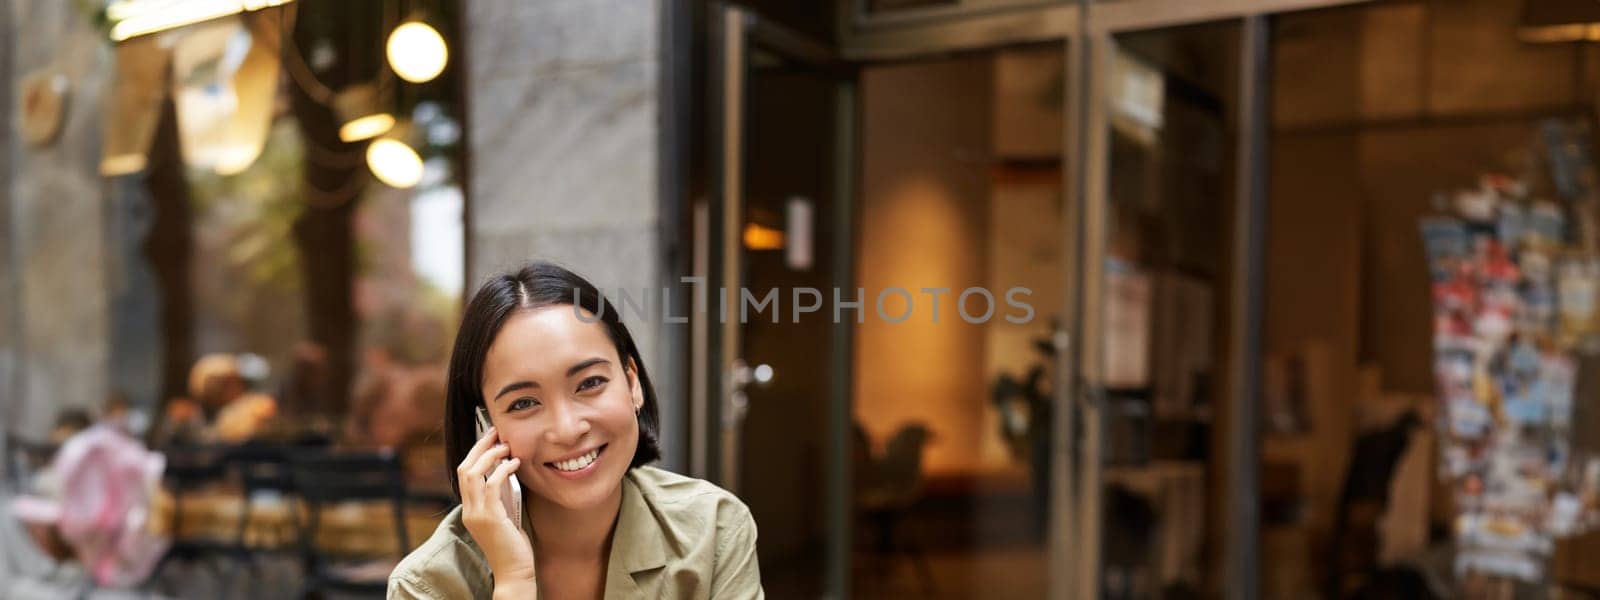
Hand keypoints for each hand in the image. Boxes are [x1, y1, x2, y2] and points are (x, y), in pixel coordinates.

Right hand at [457, 427, 536, 593]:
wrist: (514, 571)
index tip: (491, 438)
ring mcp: (476, 515)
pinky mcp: (490, 519)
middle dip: (480, 447)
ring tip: (506, 446)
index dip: (475, 453)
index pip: (464, 473)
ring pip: (473, 474)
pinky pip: (491, 486)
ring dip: (490, 455)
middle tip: (496, 432)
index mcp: (470, 509)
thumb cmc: (513, 544)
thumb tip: (506, 470)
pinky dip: (502, 470)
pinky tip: (515, 463)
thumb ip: (501, 495)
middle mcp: (469, 510)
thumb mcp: (505, 514)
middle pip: (464, 469)